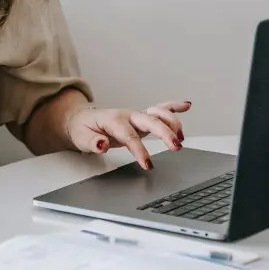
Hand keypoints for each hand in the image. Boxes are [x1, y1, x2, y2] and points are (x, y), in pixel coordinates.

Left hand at [64, 100, 191, 169]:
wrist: (81, 119)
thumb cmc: (82, 128)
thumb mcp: (81, 137)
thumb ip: (92, 142)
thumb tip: (102, 145)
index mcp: (113, 120)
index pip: (129, 136)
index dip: (140, 150)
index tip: (148, 164)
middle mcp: (128, 115)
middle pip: (150, 121)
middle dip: (165, 132)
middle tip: (176, 147)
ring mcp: (136, 116)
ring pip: (158, 113)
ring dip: (172, 122)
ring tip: (181, 137)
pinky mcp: (142, 118)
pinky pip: (160, 109)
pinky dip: (173, 106)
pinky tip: (187, 105)